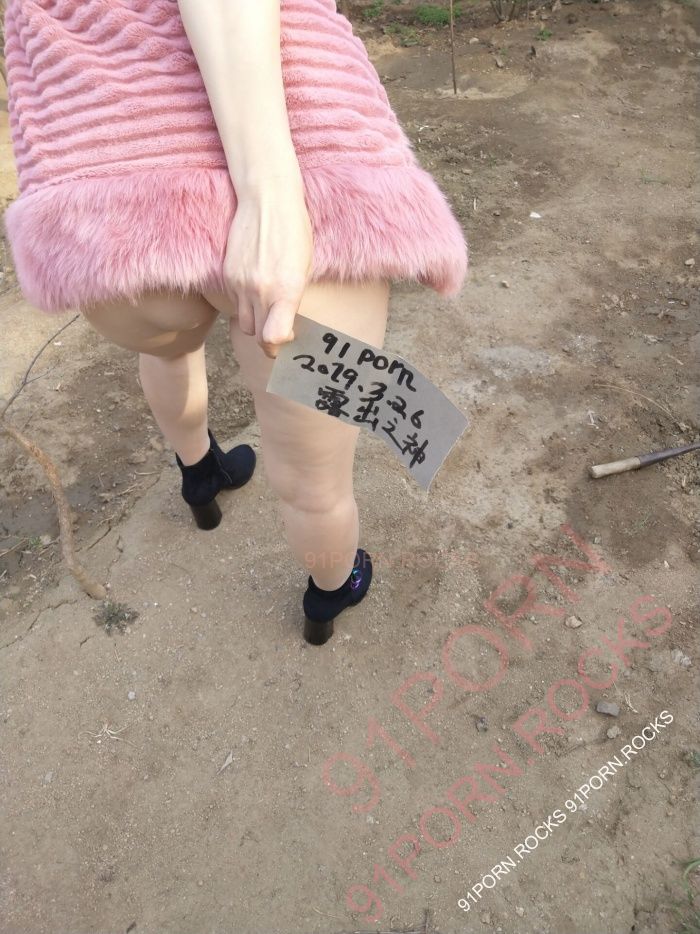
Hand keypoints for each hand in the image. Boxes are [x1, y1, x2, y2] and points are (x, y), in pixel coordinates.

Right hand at [223, 173, 313, 358]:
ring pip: (244, 323)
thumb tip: (285, 325)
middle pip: (257, 335)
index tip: (286, 341)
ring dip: (255, 322)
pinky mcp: (227, 275)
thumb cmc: (294, 232)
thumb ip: (293, 299)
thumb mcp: (304, 268)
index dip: (278, 347)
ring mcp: (240, 284)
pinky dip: (244, 303)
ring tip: (267, 308)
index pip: (272, 338)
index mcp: (285, 291)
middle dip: (268, 337)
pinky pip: (235, 303)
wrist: (267, 199)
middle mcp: (260, 291)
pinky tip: (255, 288)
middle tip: (279, 328)